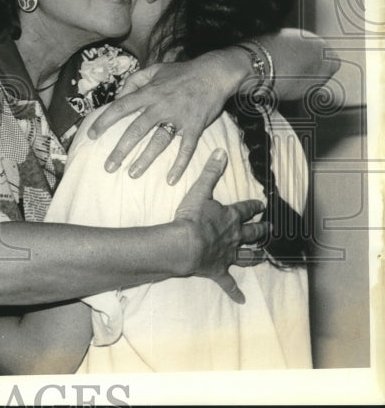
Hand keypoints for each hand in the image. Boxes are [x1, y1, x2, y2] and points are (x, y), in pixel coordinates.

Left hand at [90, 50, 244, 182]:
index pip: (120, 107)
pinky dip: (179, 165)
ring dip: (145, 159)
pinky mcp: (195, 126)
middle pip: (136, 130)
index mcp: (149, 92)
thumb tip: (118, 96)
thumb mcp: (154, 70)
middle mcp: (161, 105)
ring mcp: (178, 117)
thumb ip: (134, 80)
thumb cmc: (181, 72)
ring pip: (158, 141)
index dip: (104, 121)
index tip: (91, 135)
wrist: (214, 73)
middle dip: (121, 150)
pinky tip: (170, 179)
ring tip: (132, 174)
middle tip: (108, 166)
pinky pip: (186, 148)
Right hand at [172, 149, 268, 303]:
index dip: (254, 207)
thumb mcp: (200, 190)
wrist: (185, 244)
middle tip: (268, 230)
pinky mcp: (217, 271)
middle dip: (260, 232)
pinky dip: (235, 292)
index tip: (261, 205)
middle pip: (251, 235)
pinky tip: (242, 300)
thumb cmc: (191, 217)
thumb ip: (210, 172)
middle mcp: (233, 237)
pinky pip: (228, 284)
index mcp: (230, 217)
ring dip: (254, 258)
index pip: (246, 210)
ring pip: (246, 257)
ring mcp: (227, 256)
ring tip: (262, 258)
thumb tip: (221, 152)